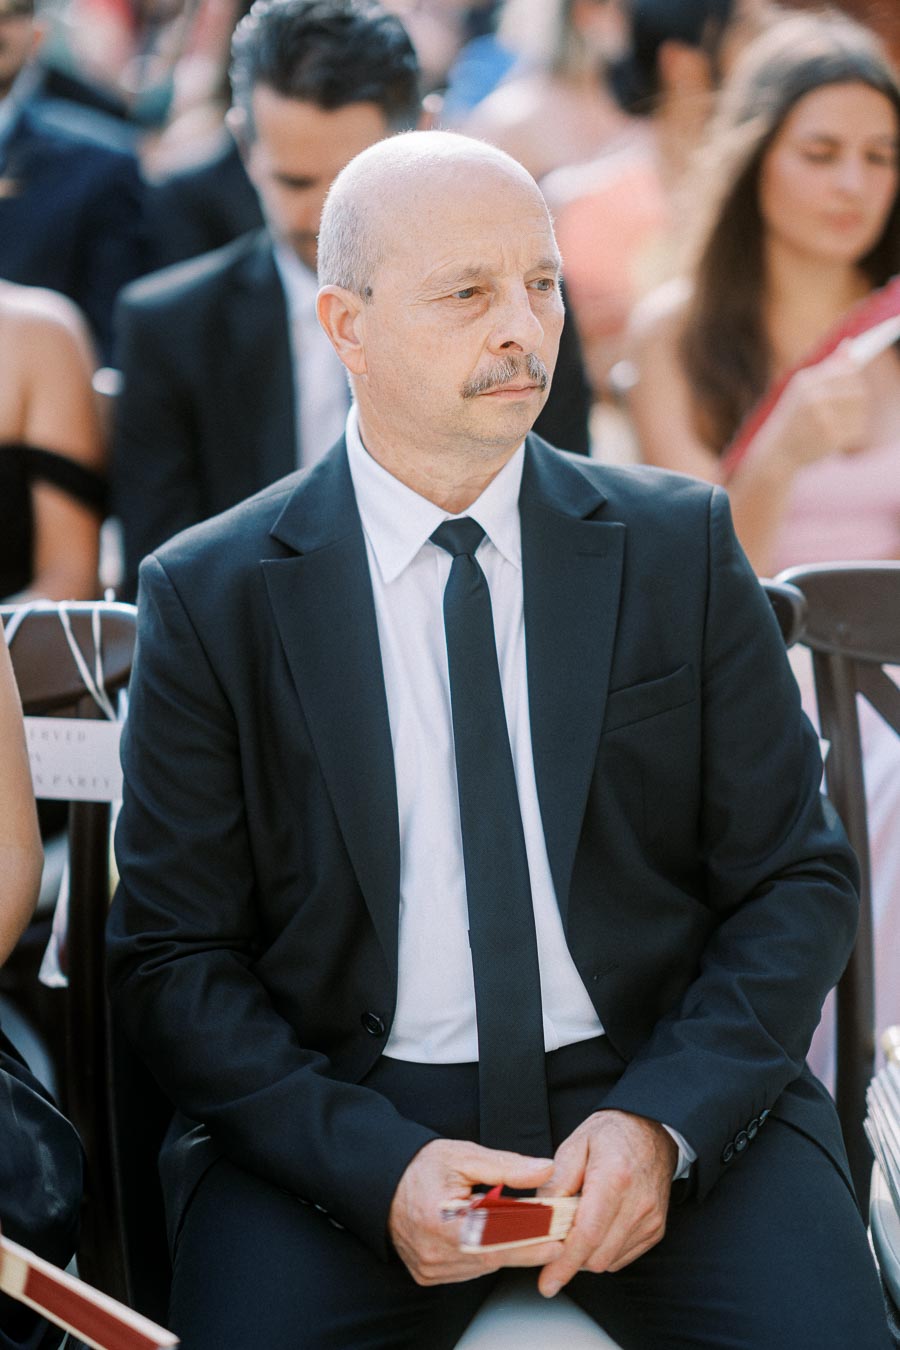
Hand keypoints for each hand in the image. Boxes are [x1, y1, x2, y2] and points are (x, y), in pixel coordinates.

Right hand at [388, 1139, 563, 1285]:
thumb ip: (507, 1166)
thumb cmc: (422, 1167)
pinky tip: (490, 1239)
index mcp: (440, 1220)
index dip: (529, 1239)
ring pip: (482, 1266)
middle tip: (554, 1238)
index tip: (556, 1237)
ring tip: (527, 1233)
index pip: (495, 1237)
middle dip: (526, 1248)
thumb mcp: (465, 1157)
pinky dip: (485, 1256)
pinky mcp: (428, 1275)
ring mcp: (429, 1267)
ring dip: (506, 1251)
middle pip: (492, 1256)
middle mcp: (433, 1251)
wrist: (384, 1183)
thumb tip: (544, 1170)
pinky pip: (468, 1271)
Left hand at [536, 1109, 675, 1296]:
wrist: (651, 1129)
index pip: (587, 1233)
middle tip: (554, 1240)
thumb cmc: (610, 1135)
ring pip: (609, 1262)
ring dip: (586, 1255)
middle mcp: (637, 1203)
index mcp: (614, 1177)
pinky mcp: (656, 1229)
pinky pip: (622, 1257)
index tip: (547, 1282)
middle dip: (570, 1258)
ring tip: (576, 1225)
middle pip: (597, 1256)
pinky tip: (596, 1228)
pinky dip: (603, 1252)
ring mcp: (650, 1219)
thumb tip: (540, 1217)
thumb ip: (556, 1182)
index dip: (564, 1262)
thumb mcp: (574, 1145)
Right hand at [759, 345, 868, 469]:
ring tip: (836, 425)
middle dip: (857, 399)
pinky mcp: (830, 437)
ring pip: (861, 410)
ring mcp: (823, 418)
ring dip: (854, 417)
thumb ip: (827, 368)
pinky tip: (834, 438)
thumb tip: (849, 344)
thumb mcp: (802, 390)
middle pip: (858, 390)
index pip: (846, 372)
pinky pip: (857, 429)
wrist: (774, 456)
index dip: (855, 379)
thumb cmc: (790, 421)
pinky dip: (851, 434)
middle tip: (846, 410)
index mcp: (805, 382)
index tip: (854, 387)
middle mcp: (814, 397)